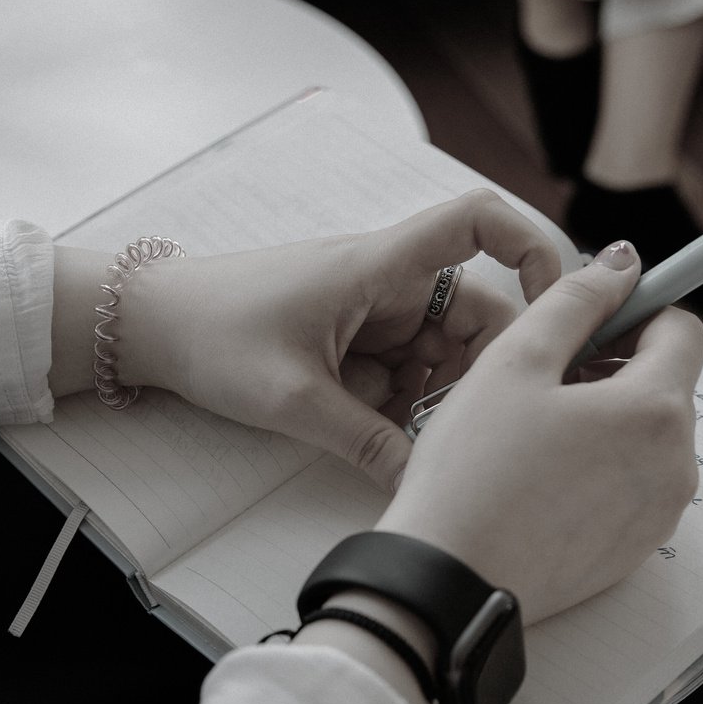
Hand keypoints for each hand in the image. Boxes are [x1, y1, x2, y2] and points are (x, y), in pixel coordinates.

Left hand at [114, 191, 562, 489]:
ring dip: (432, 395)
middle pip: (475, 311)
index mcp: (379, 266)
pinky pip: (404, 370)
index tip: (554, 305)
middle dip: (475, 371)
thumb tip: (423, 481)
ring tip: (395, 432)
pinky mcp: (353, 339)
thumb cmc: (212, 334)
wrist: (148, 326)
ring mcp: (371, 310)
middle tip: (455, 425)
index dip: (531, 247)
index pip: (477, 222)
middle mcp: (386, 280)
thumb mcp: (293, 400)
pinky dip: (400, 403)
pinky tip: (370, 430)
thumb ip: (366, 442)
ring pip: (441, 351)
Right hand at [376, 241, 702, 623]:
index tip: (584, 321)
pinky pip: (631, 486)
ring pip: (646, 437)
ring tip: (533, 432)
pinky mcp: (635, 550)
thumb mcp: (515, 361)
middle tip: (541, 378)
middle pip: (665, 385)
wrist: (449, 579)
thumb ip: (576, 300)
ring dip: (604, 419)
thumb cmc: (473, 470)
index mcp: (656, 409)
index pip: (681, 330)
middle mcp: (676, 465)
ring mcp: (659, 514)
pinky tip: (539, 477)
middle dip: (614, 367)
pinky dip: (598, 468)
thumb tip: (622, 263)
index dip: (633, 311)